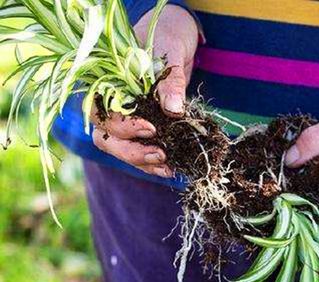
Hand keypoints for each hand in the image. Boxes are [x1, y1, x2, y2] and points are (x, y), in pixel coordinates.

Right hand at [92, 5, 197, 176]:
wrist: (176, 36)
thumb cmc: (167, 38)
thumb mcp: (170, 52)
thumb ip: (169, 81)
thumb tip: (173, 111)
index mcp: (108, 82)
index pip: (103, 111)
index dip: (124, 125)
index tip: (152, 128)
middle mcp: (110, 102)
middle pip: (105, 136)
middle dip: (131, 151)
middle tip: (160, 154)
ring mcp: (124, 116)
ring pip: (118, 147)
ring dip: (141, 162)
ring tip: (167, 167)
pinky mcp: (141, 126)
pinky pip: (137, 149)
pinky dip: (152, 162)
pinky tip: (171, 168)